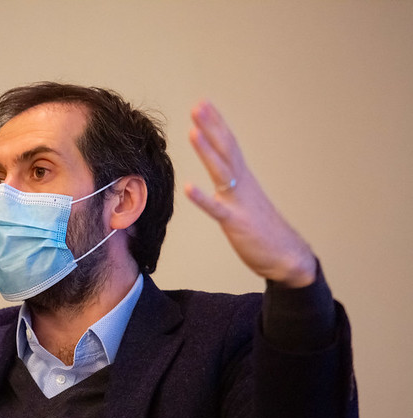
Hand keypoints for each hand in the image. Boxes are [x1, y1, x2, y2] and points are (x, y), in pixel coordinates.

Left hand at [184, 101, 315, 287]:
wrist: (287, 256)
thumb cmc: (264, 230)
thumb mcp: (245, 202)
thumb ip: (232, 187)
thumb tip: (222, 175)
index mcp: (244, 179)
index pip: (229, 144)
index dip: (216, 124)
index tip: (204, 104)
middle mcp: (242, 185)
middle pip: (226, 149)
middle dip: (212, 126)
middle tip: (198, 105)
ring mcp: (239, 202)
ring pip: (221, 171)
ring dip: (206, 151)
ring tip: (192, 132)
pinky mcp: (236, 222)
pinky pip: (217, 209)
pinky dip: (203, 198)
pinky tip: (189, 187)